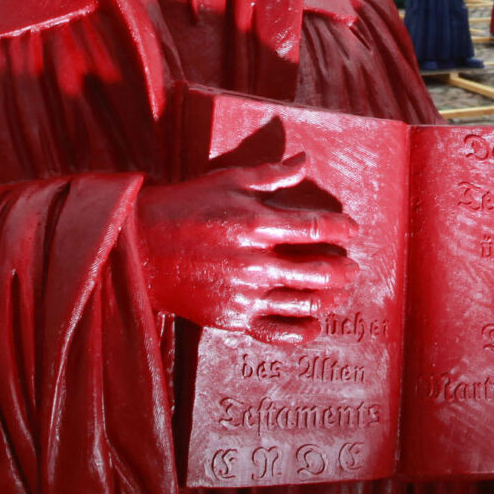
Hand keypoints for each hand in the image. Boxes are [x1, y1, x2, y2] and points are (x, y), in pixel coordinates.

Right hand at [136, 154, 358, 344]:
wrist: (141, 248)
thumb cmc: (186, 207)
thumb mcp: (228, 181)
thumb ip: (271, 175)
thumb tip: (305, 162)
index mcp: (257, 224)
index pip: (317, 228)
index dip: (342, 229)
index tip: (351, 230)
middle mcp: (255, 262)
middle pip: (320, 271)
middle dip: (344, 270)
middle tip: (352, 268)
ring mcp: (245, 294)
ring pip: (305, 303)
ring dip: (331, 299)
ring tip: (338, 294)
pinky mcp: (233, 318)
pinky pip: (278, 332)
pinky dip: (303, 331)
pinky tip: (314, 325)